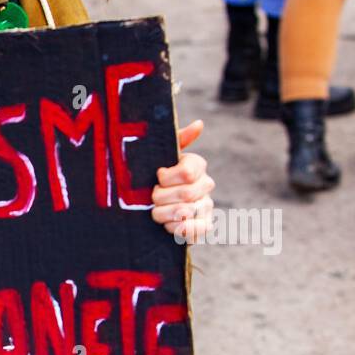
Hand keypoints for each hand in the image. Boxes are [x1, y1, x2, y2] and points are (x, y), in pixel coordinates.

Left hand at [152, 120, 214, 243]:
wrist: (148, 208)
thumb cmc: (151, 178)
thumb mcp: (158, 157)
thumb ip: (176, 141)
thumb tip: (199, 124)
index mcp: (196, 165)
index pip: (187, 172)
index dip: (167, 178)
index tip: (157, 178)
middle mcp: (206, 184)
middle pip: (185, 194)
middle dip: (161, 198)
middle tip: (152, 199)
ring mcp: (206, 205)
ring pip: (186, 212)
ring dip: (163, 214)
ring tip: (156, 212)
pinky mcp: (203, 226)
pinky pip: (196, 230)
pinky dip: (178, 229)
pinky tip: (168, 225)